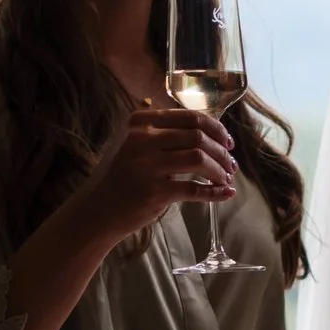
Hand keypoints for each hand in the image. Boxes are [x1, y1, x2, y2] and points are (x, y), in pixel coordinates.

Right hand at [75, 106, 238, 239]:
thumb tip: (212, 134)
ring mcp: (147, 165)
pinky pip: (194, 189)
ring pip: (199, 159)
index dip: (215, 128)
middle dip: (221, 151)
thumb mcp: (137, 147)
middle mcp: (141, 140)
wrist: (98, 211)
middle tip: (231, 165)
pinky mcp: (154, 191)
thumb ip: (165, 136)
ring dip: (219, 170)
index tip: (227, 142)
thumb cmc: (124, 178)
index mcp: (140, 123)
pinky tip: (225, 194)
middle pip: (198, 137)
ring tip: (227, 178)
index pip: (189, 117)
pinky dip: (214, 192)